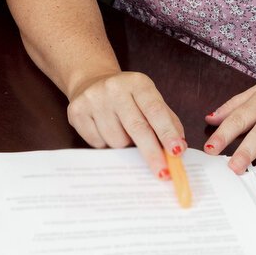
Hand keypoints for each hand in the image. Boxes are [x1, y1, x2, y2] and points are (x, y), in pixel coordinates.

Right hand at [66, 71, 186, 177]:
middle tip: (163, 173)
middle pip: (137, 127)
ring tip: (122, 132)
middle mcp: (114, 88)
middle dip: (152, 153)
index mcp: (138, 83)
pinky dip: (106, 144)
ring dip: (124, 146)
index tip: (177, 153)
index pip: (156, 111)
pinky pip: (97, 143)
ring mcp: (93, 99)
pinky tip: (105, 130)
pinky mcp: (76, 111)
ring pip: (116, 141)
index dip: (167, 133)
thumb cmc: (128, 97)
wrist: (91, 81)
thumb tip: (179, 149)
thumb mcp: (150, 100)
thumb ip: (167, 122)